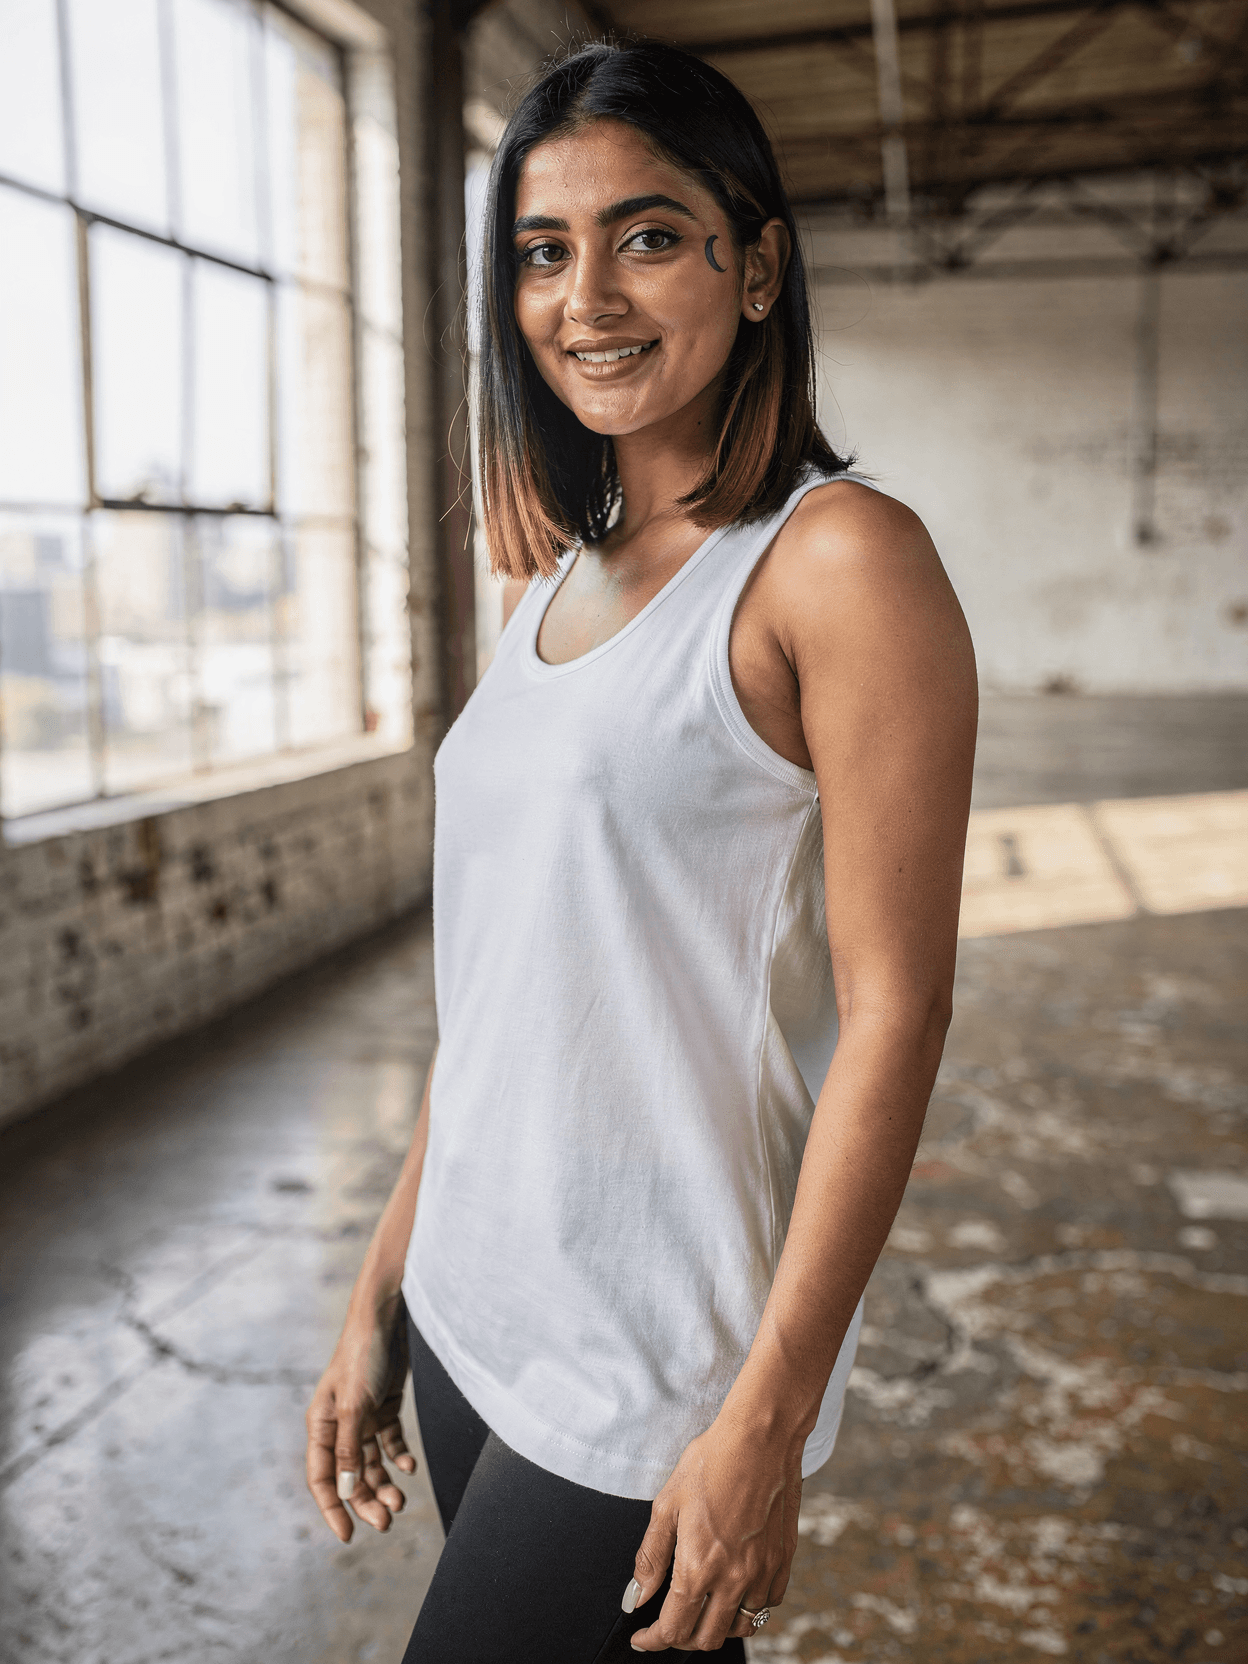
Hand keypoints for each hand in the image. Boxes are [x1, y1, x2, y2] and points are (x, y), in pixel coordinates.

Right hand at [306, 1304, 416, 1541]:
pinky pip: (390, 1443)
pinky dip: (399, 1457)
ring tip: (402, 1500)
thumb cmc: (363, 1356)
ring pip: (372, 1463)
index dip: (333, 1509)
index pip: (322, 1478)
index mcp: (321, 1425)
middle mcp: (339, 1425)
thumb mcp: (355, 1405)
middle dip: (367, 1501)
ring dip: (385, 1483)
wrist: (387, 1318)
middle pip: (351, 1476)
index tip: (349, 1536)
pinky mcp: (385, 1407)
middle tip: (389, 1522)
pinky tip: (411, 1467)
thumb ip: (350, 1449)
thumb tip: (347, 1491)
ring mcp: (363, 1417)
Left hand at [624, 1414, 803, 1650]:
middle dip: (680, 1637)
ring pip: (739, 1628)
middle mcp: (734, 1579)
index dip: (653, 1640)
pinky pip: (766, 1606)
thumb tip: (636, 1597)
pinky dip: (747, 1608)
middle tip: (667, 1620)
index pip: (674, 1629)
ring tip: (701, 1606)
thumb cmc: (711, 1462)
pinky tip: (734, 1587)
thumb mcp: (666, 1505)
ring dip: (715, 1626)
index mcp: (699, 1567)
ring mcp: (762, 1573)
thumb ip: (650, 1558)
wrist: (760, 1438)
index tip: (642, 1637)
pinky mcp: (783, 1561)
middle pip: (706, 1638)